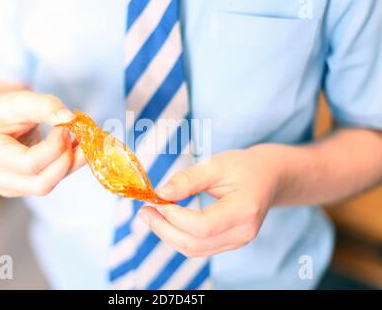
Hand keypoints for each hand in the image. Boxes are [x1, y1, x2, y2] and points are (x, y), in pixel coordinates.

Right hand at [0, 91, 85, 196]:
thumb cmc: (5, 111)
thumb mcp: (21, 100)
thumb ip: (45, 106)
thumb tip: (70, 118)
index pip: (31, 163)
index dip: (56, 146)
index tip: (67, 126)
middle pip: (41, 183)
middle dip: (66, 160)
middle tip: (79, 136)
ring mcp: (11, 188)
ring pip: (49, 185)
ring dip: (72, 164)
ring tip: (83, 141)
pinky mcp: (25, 188)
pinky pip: (52, 182)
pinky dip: (68, 166)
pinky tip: (76, 148)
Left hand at [138, 146, 283, 256]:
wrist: (269, 177)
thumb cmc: (244, 167)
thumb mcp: (217, 164)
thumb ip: (189, 179)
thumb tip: (160, 193)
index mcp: (244, 210)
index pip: (204, 226)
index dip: (175, 217)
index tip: (157, 201)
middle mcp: (243, 232)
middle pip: (196, 244)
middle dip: (164, 230)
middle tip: (144, 211)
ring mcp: (237, 241)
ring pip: (195, 250)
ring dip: (168, 235)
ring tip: (150, 216)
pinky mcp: (229, 243)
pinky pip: (199, 247)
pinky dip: (178, 236)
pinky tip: (166, 221)